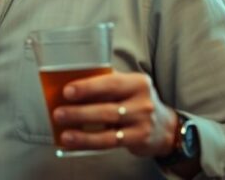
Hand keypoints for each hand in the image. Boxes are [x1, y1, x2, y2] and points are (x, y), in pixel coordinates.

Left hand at [52, 72, 178, 157]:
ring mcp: (143, 122)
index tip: (67, 91)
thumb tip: (67, 84)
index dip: (88, 87)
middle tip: (58, 113)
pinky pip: (110, 142)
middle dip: (80, 111)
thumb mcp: (126, 87)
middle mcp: (143, 101)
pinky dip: (89, 142)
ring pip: (108, 126)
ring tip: (64, 133)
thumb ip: (104, 83)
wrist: (165, 127)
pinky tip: (74, 142)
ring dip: (83, 131)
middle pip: (108, 107)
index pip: (111, 82)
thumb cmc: (134, 101)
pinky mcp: (139, 139)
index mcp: (137, 82)